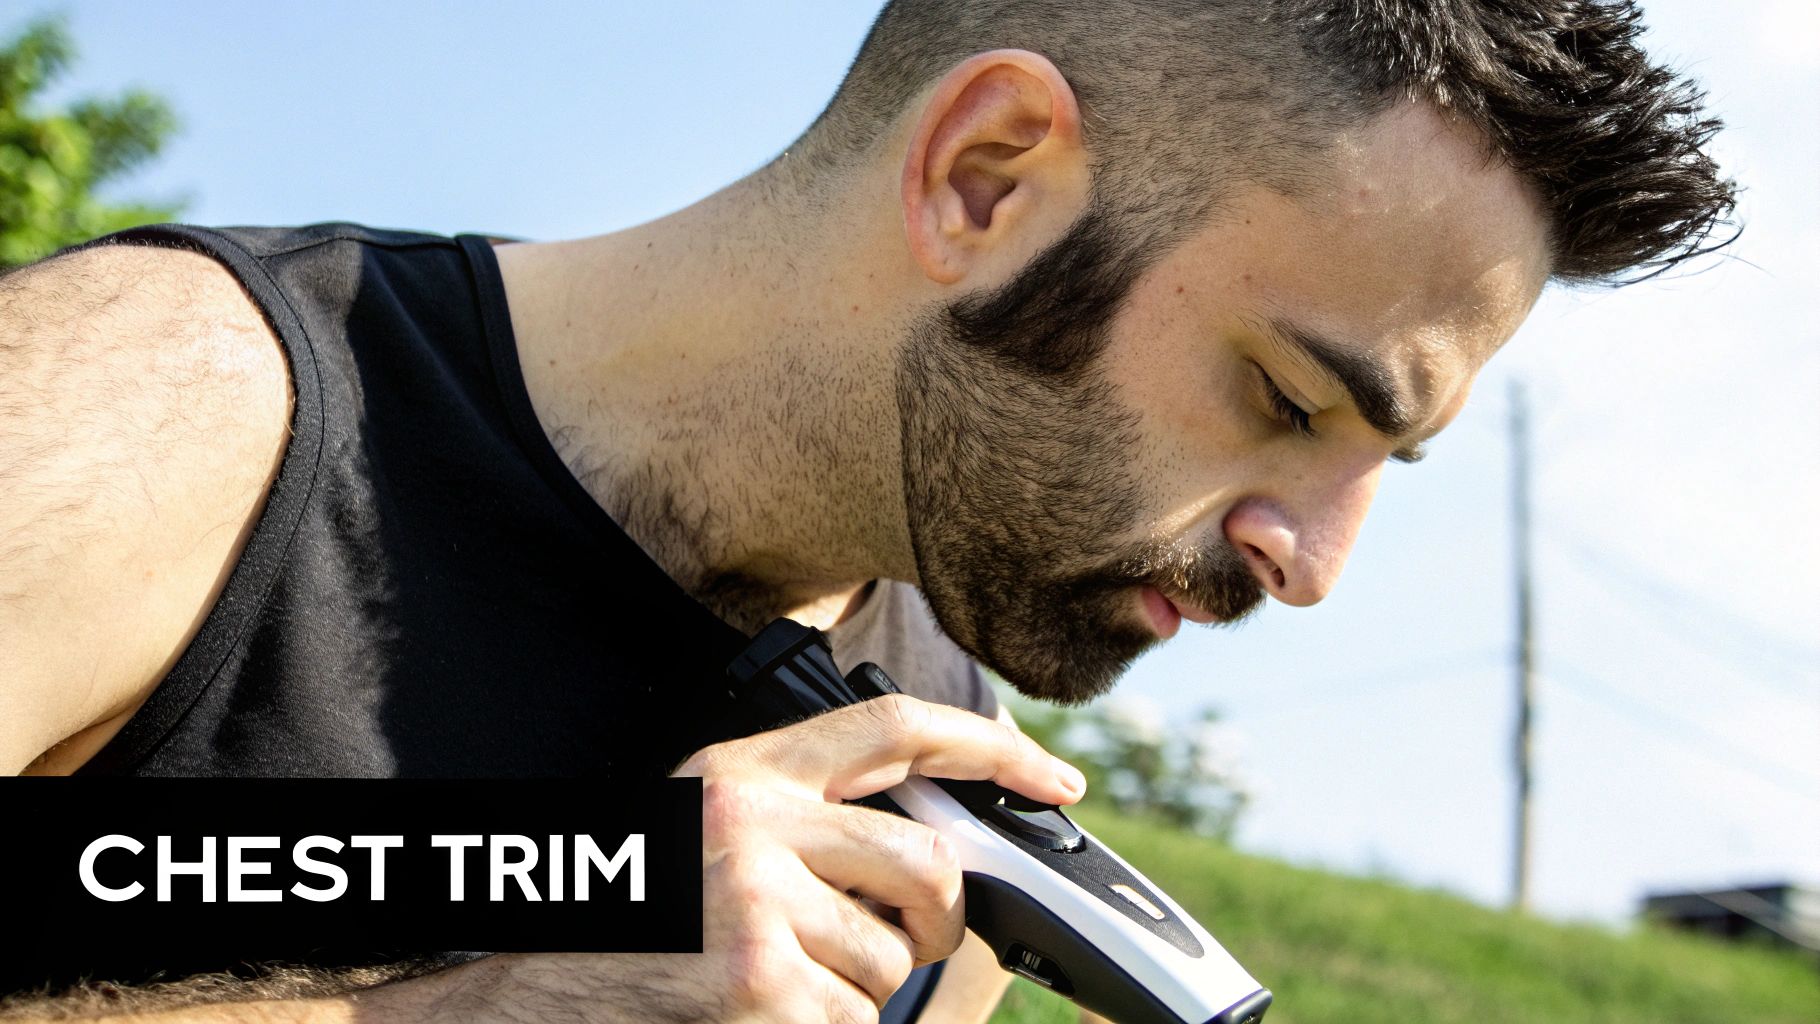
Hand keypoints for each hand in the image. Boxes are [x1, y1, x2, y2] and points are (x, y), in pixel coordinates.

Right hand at [666, 693, 1083, 1020]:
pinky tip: (763, 1015)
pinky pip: (854, 1018)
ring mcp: (756, 901)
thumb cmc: (635, 921)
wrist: (525, 997)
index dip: (992, 748)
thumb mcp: (706, 828)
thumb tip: (931, 848)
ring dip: (862, 991)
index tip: (1053, 778)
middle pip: (926, 860)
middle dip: (938, 916)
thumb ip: (804, 815)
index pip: (895, 727)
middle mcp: (752, 820)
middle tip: (910, 939)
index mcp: (744, 770)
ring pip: (892, 958)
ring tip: (786, 983)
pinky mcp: (760, 981)